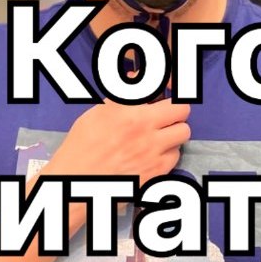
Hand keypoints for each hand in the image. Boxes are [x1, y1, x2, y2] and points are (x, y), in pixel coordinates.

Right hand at [48, 99, 190, 184]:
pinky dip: (167, 153)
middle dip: (174, 111)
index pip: (168, 97)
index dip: (169, 95)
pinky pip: (175, 157)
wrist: (77, 180)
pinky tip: (152, 154)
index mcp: (133, 115)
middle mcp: (148, 133)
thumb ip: (124, 97)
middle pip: (183, 113)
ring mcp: (154, 155)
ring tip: (158, 135)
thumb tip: (137, 81)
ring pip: (183, 135)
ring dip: (173, 132)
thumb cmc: (82, 144)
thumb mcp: (99, 112)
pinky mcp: (156, 175)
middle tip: (163, 116)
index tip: (164, 97)